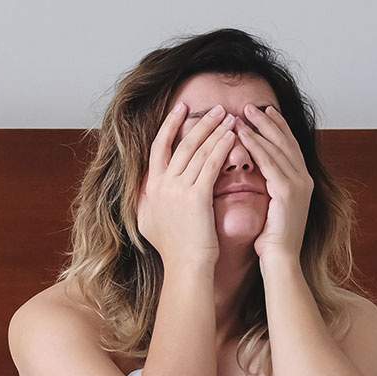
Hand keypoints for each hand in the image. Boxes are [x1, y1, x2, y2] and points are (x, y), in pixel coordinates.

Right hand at [137, 101, 239, 271]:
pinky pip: (211, 164)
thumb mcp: (148, 222)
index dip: (170, 126)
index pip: (158, 147)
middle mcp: (161, 185)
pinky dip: (222, 148)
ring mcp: (178, 190)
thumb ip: (145, 200)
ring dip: (215, 131)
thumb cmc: (173, 249)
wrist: (185, 266)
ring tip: (230, 118)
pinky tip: (233, 137)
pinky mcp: (196, 196)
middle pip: (181, 144)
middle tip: (217, 109)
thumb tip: (143, 188)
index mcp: (150, 188)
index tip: (181, 109)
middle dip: (200, 123)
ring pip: (198, 151)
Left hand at [235, 104, 312, 266]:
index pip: (289, 147)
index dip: (277, 127)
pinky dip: (256, 146)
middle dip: (268, 121)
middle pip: (285, 141)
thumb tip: (258, 175)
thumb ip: (270, 188)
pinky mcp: (288, 191)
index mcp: (301, 182)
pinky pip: (269, 162)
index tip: (264, 112)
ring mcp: (299, 184)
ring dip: (259, 128)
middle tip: (251, 106)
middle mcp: (304, 179)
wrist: (281, 261)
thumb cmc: (272, 241)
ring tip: (243, 114)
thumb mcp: (272, 208)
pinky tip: (243, 135)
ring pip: (277, 147)